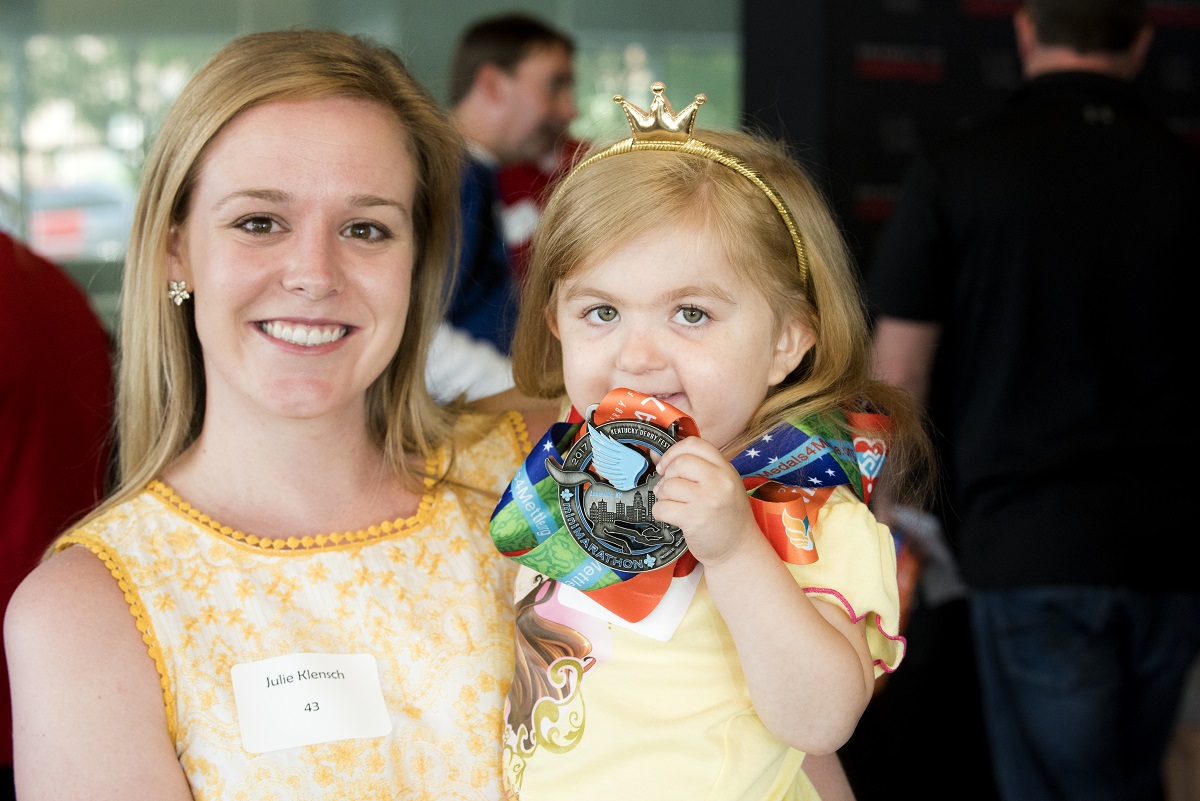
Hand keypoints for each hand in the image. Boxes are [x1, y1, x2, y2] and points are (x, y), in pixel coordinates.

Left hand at [651, 436, 759, 565]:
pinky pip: (663, 508)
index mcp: (725, 469)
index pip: (695, 444)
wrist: (738, 549)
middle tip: (669, 489)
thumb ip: (699, 469)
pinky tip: (670, 517)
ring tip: (671, 504)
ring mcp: (707, 500)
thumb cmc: (726, 516)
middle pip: (680, 463)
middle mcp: (719, 481)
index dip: (674, 452)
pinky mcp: (695, 520)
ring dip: (662, 496)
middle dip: (667, 476)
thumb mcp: (723, 485)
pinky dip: (660, 512)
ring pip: (668, 486)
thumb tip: (658, 458)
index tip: (666, 465)